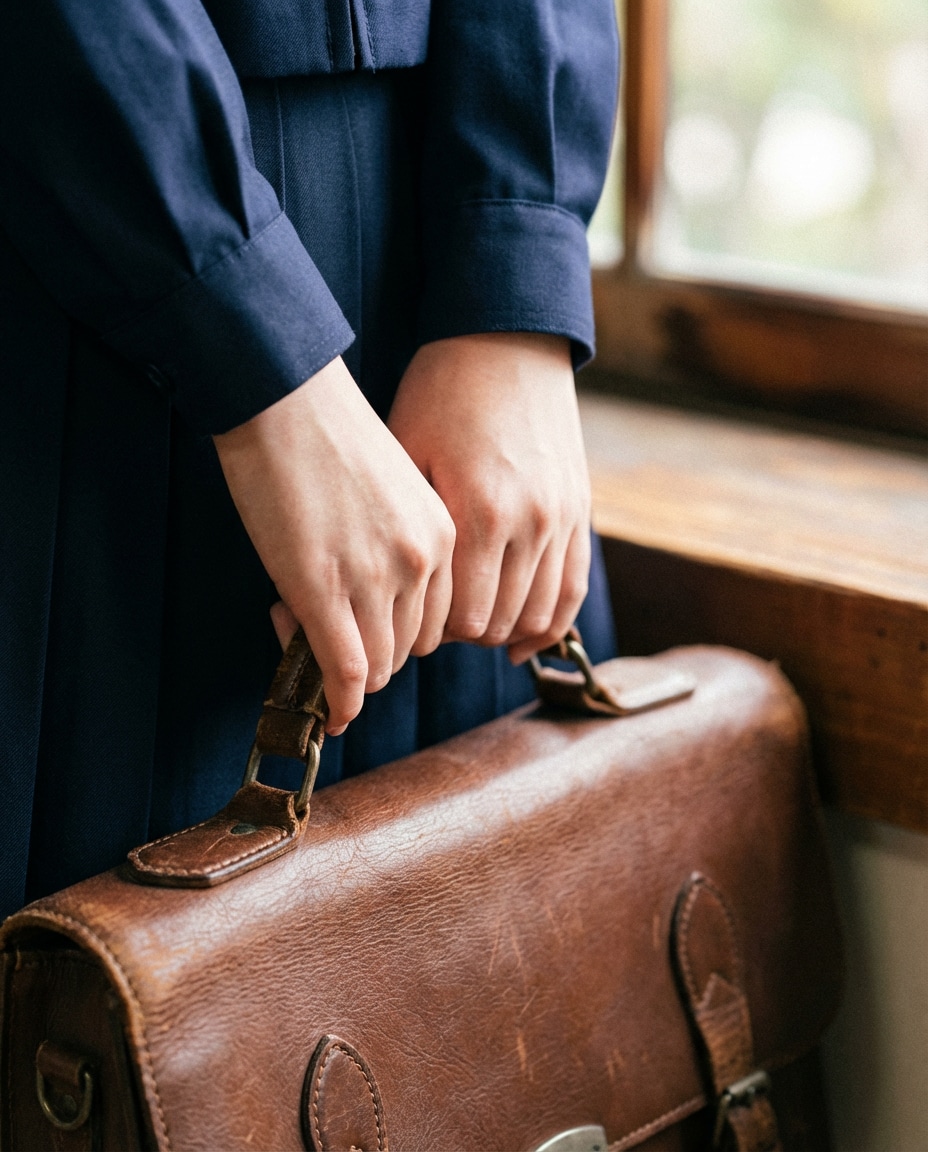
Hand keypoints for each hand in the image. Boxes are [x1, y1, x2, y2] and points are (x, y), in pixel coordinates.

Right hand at [213, 356, 455, 733]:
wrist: (283, 395)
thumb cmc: (328, 435)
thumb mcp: (391, 493)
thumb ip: (395, 549)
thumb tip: (368, 608)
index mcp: (445, 534)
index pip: (437, 619)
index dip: (398, 635)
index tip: (364, 629)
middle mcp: (422, 560)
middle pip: (410, 648)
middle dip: (370, 653)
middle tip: (323, 633)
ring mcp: (374, 577)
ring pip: (377, 665)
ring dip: (345, 672)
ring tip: (303, 638)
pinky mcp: (322, 588)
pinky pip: (344, 668)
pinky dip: (337, 699)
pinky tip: (330, 712)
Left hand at [387, 333, 590, 664]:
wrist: (507, 341)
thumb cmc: (442, 394)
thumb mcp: (406, 453)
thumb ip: (406, 526)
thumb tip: (380, 591)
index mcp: (480, 513)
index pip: (462, 616)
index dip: (431, 632)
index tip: (409, 622)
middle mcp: (530, 523)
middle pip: (500, 622)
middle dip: (463, 635)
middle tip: (433, 625)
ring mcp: (563, 518)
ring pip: (540, 614)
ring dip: (504, 632)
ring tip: (470, 627)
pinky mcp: (581, 511)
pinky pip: (574, 589)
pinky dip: (551, 623)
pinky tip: (522, 639)